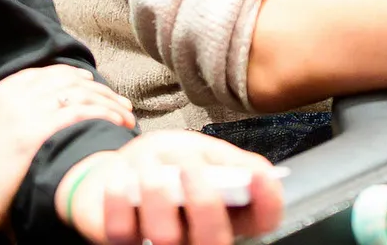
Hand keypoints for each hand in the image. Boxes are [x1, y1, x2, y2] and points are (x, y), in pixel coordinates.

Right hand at [0, 65, 136, 240]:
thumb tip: (26, 128)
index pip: (42, 74)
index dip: (74, 79)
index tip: (92, 88)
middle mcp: (6, 96)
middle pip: (65, 78)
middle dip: (98, 88)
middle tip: (118, 101)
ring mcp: (19, 111)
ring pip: (78, 92)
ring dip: (108, 101)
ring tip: (125, 114)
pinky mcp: (31, 132)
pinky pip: (79, 112)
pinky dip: (104, 114)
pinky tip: (117, 122)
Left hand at [60, 132, 284, 244]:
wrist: (128, 168)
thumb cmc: (172, 162)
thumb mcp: (207, 152)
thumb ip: (233, 162)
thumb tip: (261, 174)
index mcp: (229, 213)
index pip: (263, 220)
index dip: (268, 203)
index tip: (259, 177)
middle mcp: (199, 236)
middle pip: (215, 241)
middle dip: (204, 202)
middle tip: (191, 166)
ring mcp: (163, 243)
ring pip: (167, 236)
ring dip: (156, 190)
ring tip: (150, 165)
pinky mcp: (124, 242)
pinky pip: (121, 230)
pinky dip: (118, 195)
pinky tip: (122, 177)